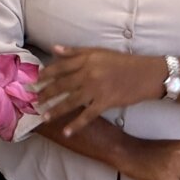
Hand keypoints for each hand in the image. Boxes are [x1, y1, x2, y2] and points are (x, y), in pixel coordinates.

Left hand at [36, 46, 168, 138]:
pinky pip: (87, 115)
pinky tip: (66, 131)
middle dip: (46, 93)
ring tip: (44, 116)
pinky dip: (76, 124)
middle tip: (34, 100)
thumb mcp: (98, 52)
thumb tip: (55, 49)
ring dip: (56, 109)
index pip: (60, 67)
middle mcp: (88, 74)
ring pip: (71, 101)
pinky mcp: (105, 103)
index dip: (46, 74)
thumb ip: (76, 52)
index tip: (35, 80)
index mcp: (86, 60)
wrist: (145, 74)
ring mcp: (96, 89)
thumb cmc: (122, 62)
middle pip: (62, 85)